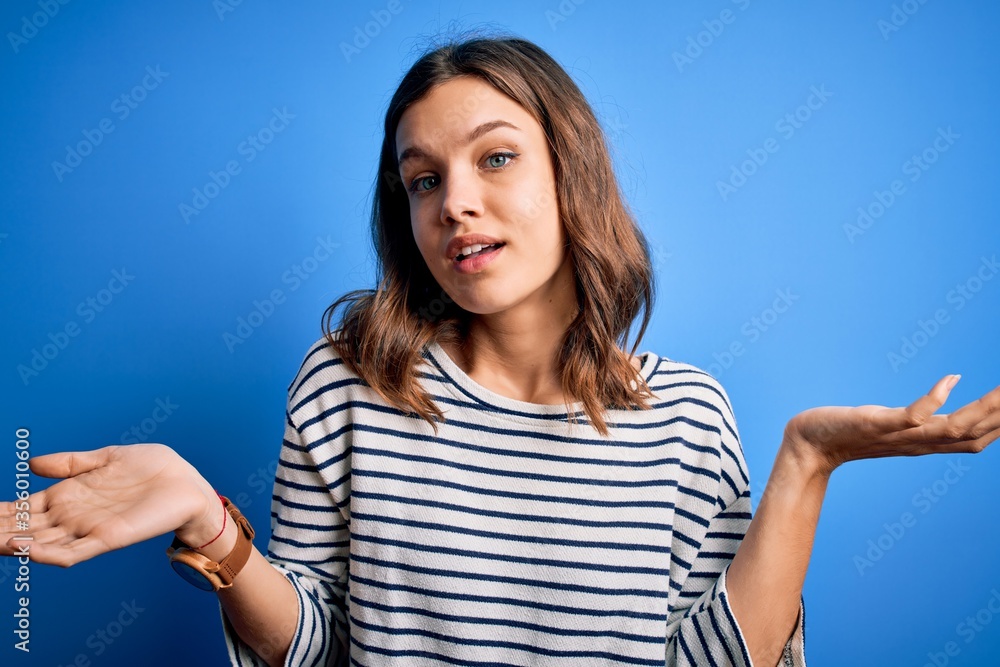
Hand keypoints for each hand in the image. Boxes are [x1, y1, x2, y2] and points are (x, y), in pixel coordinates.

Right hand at [0, 444, 220, 566]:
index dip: (2, 513)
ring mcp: (88, 529)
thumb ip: (70, 463)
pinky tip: (29, 551)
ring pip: (43, 543)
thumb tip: (32, 463)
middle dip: (1, 531)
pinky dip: (51, 554)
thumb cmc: (152, 469)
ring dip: (17, 545)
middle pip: (26, 528)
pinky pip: (75, 552)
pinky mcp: (109, 539)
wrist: (188, 483)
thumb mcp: (106, 458)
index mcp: (69, 495)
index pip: (24, 508)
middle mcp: (73, 516)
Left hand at [782, 374, 999, 476]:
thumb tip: (954, 383)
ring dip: (981, 410)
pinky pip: (911, 416)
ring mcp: (897, 435)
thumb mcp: (896, 422)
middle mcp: (917, 442)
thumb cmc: (848, 432)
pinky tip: (951, 379)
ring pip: (952, 428)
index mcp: (924, 441)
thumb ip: (926, 413)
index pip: (978, 437)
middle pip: (974, 434)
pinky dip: (934, 400)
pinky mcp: (875, 425)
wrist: (808, 447)